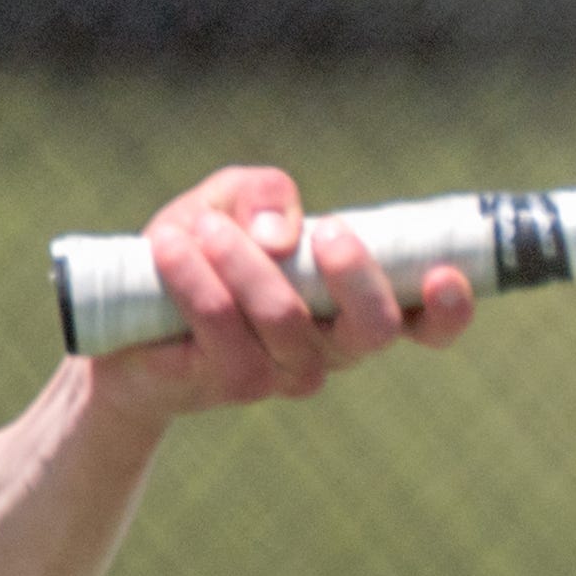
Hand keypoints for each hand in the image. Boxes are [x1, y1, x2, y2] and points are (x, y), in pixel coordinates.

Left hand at [85, 164, 472, 421]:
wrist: (125, 317)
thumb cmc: (198, 251)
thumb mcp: (230, 202)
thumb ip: (263, 193)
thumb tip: (281, 232)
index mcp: (353, 303)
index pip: (424, 322)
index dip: (450, 309)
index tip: (443, 274)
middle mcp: (332, 346)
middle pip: (374, 330)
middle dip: (355, 278)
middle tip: (326, 232)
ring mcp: (285, 373)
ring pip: (288, 321)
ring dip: (245, 263)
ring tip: (201, 227)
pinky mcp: (232, 382)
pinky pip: (224, 329)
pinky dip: (195, 280)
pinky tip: (169, 248)